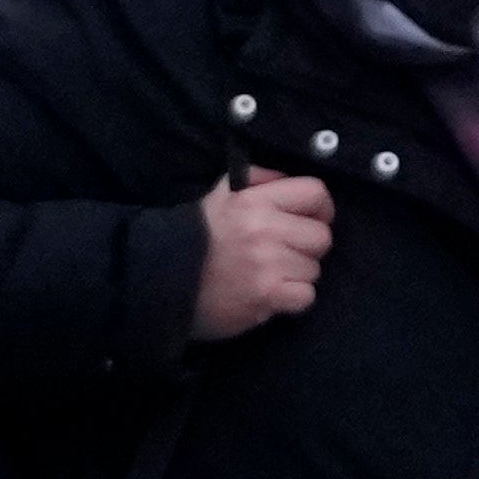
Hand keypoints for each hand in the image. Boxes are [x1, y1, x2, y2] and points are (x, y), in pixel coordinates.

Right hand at [190, 169, 331, 340]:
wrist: (157, 280)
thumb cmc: (191, 236)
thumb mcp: (218, 194)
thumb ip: (256, 179)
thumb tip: (287, 178)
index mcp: (254, 201)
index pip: (315, 193)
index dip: (320, 209)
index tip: (309, 221)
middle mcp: (264, 229)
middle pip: (322, 237)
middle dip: (307, 247)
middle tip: (284, 253)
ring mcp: (267, 264)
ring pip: (314, 269)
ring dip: (296, 275)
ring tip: (268, 275)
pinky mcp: (265, 296)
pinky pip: (305, 296)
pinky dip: (291, 299)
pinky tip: (270, 295)